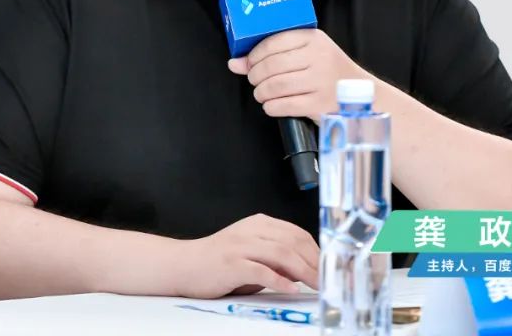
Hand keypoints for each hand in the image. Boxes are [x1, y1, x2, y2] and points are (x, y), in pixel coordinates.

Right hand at [171, 214, 318, 297]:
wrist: (183, 265)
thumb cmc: (218, 262)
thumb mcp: (251, 251)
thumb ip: (275, 256)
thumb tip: (304, 268)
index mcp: (259, 224)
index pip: (296, 233)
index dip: (315, 250)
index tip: (328, 266)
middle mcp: (251, 230)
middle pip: (292, 242)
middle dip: (314, 261)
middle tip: (327, 278)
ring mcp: (240, 245)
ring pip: (281, 253)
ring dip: (303, 271)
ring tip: (316, 284)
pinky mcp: (231, 263)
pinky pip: (260, 270)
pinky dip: (279, 279)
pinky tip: (291, 288)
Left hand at [228, 29, 369, 124]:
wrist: (361, 93)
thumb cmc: (328, 71)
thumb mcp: (307, 54)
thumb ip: (272, 55)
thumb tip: (234, 63)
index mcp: (314, 39)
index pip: (273, 42)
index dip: (254, 55)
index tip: (249, 64)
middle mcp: (318, 57)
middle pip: (271, 66)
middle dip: (255, 76)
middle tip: (255, 81)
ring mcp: (320, 81)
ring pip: (275, 86)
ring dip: (261, 92)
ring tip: (262, 94)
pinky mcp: (319, 104)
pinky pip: (285, 105)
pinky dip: (271, 107)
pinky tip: (272, 105)